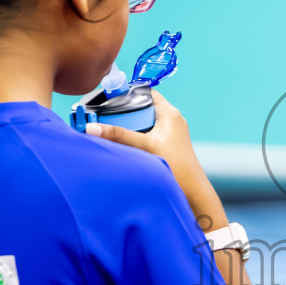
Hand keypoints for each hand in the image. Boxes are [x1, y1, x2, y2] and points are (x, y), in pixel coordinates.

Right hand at [84, 90, 212, 203]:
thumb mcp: (144, 147)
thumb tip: (92, 128)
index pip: (145, 92)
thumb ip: (119, 136)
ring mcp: (169, 132)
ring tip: (111, 131)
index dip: (127, 93)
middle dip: (123, 112)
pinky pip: (146, 134)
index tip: (108, 98)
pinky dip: (134, 137)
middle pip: (141, 107)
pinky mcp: (166, 144)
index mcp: (169, 113)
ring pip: (142, 122)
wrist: (193, 192)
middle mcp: (171, 119)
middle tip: (104, 118)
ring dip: (128, 126)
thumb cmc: (177, 167)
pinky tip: (124, 145)